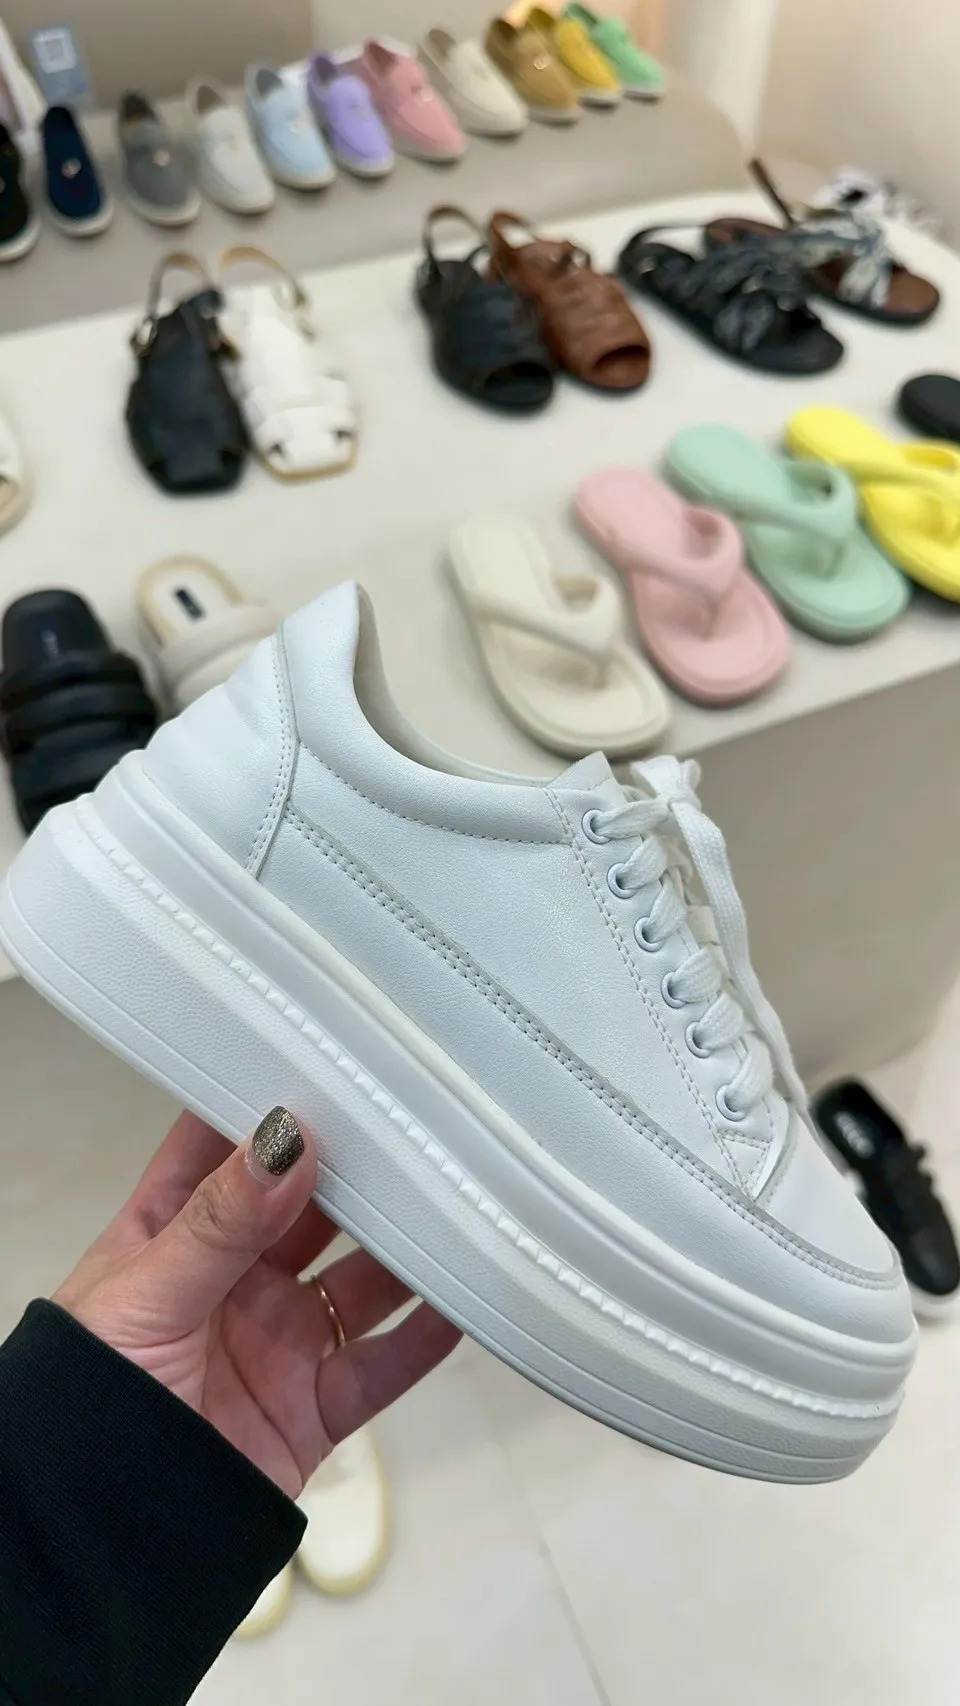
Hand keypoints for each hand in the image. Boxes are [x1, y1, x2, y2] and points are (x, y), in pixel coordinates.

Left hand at [54, 1107, 460, 1497]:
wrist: (100, 1536)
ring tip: (452, 1201)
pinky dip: (428, 1334)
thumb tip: (281, 1145)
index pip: (227, 1149)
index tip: (325, 1063)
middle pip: (313, 1206)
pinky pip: (384, 1363)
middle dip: (359, 1168)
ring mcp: (280, 1339)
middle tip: (411, 1128)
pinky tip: (462, 1298)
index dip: (273, 1107)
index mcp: (175, 1233)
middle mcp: (235, 1278)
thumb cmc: (84, 1406)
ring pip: (363, 1277)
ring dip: (406, 1245)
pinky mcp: (315, 1406)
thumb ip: (220, 1223)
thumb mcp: (144, 1297)